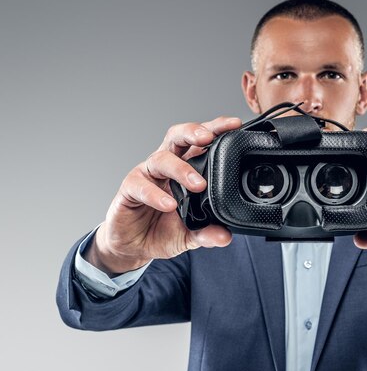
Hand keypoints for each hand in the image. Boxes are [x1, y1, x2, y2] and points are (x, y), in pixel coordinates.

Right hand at [84, 117, 241, 275]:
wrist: (134, 245)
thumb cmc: (163, 230)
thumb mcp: (191, 234)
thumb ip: (207, 233)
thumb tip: (225, 237)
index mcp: (185, 168)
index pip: (200, 142)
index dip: (216, 130)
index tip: (234, 125)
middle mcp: (166, 166)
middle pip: (177, 137)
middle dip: (193, 132)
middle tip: (208, 138)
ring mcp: (147, 175)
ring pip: (161, 159)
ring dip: (180, 169)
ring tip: (198, 184)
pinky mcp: (129, 190)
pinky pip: (140, 186)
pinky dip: (155, 195)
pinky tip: (169, 205)